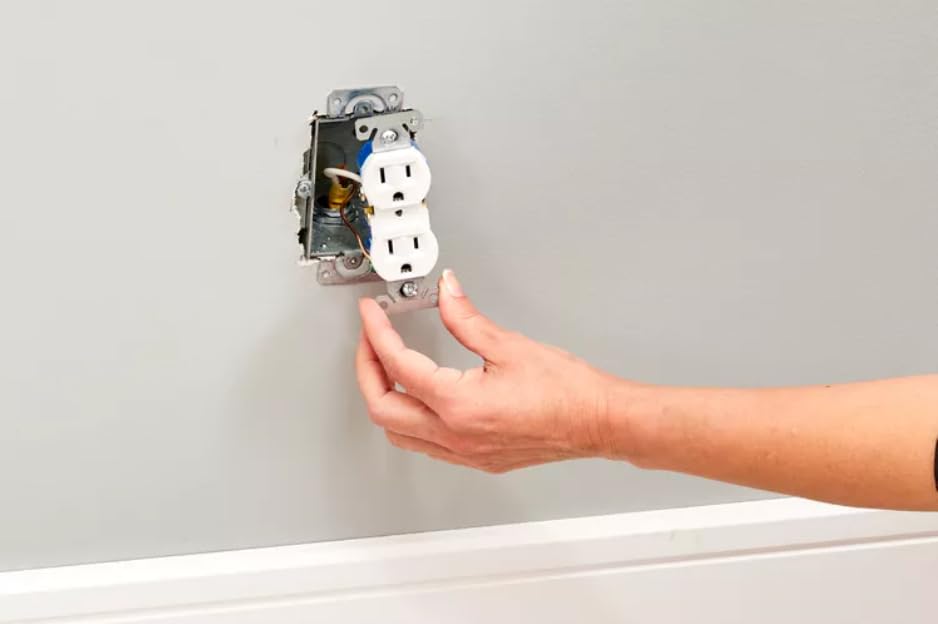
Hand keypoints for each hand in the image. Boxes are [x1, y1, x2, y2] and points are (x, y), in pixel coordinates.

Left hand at [356, 269, 622, 472]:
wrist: (598, 422)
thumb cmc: (567, 392)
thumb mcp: (510, 345)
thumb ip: (466, 318)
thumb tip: (446, 292)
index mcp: (458, 405)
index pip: (399, 365)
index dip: (377, 334)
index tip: (372, 315)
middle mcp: (455, 435)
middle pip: (383, 408)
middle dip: (368, 369)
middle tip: (370, 339)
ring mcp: (464, 452)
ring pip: (399, 433)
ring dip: (384, 398)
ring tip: (387, 367)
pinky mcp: (477, 458)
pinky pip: (424, 445)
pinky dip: (408, 419)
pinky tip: (418, 399)